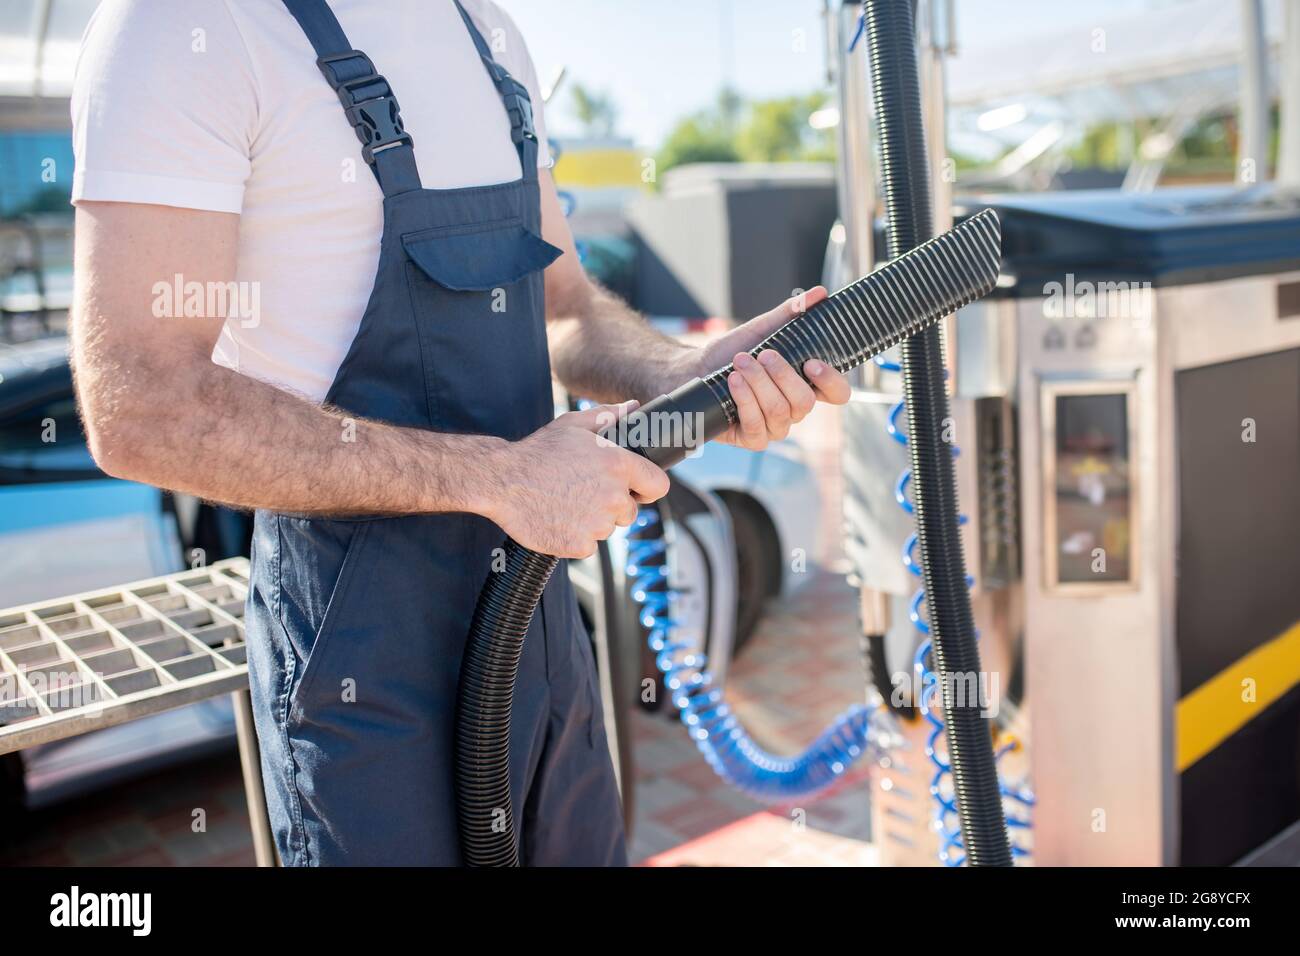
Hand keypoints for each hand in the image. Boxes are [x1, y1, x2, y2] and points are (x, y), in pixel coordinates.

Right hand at [487, 402, 669, 558]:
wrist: (502, 481)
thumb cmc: (538, 451)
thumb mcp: (573, 424)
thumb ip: (609, 416)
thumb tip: (633, 406)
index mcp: (618, 465)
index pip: (658, 485)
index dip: (647, 487)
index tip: (636, 489)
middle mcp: (613, 496)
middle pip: (630, 511)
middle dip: (613, 505)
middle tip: (583, 492)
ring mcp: (597, 524)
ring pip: (607, 529)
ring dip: (593, 521)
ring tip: (566, 502)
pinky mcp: (580, 545)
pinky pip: (588, 545)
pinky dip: (576, 537)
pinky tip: (559, 518)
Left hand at [685, 287, 851, 449]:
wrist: (694, 370)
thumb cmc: (730, 352)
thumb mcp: (761, 329)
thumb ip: (790, 314)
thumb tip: (819, 293)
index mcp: (804, 385)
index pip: (837, 393)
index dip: (832, 382)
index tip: (813, 363)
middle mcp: (793, 409)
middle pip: (804, 402)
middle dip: (782, 375)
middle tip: (762, 354)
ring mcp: (774, 426)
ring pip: (779, 411)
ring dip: (758, 383)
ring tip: (740, 363)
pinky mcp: (752, 438)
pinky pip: (757, 426)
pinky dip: (744, 400)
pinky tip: (734, 382)